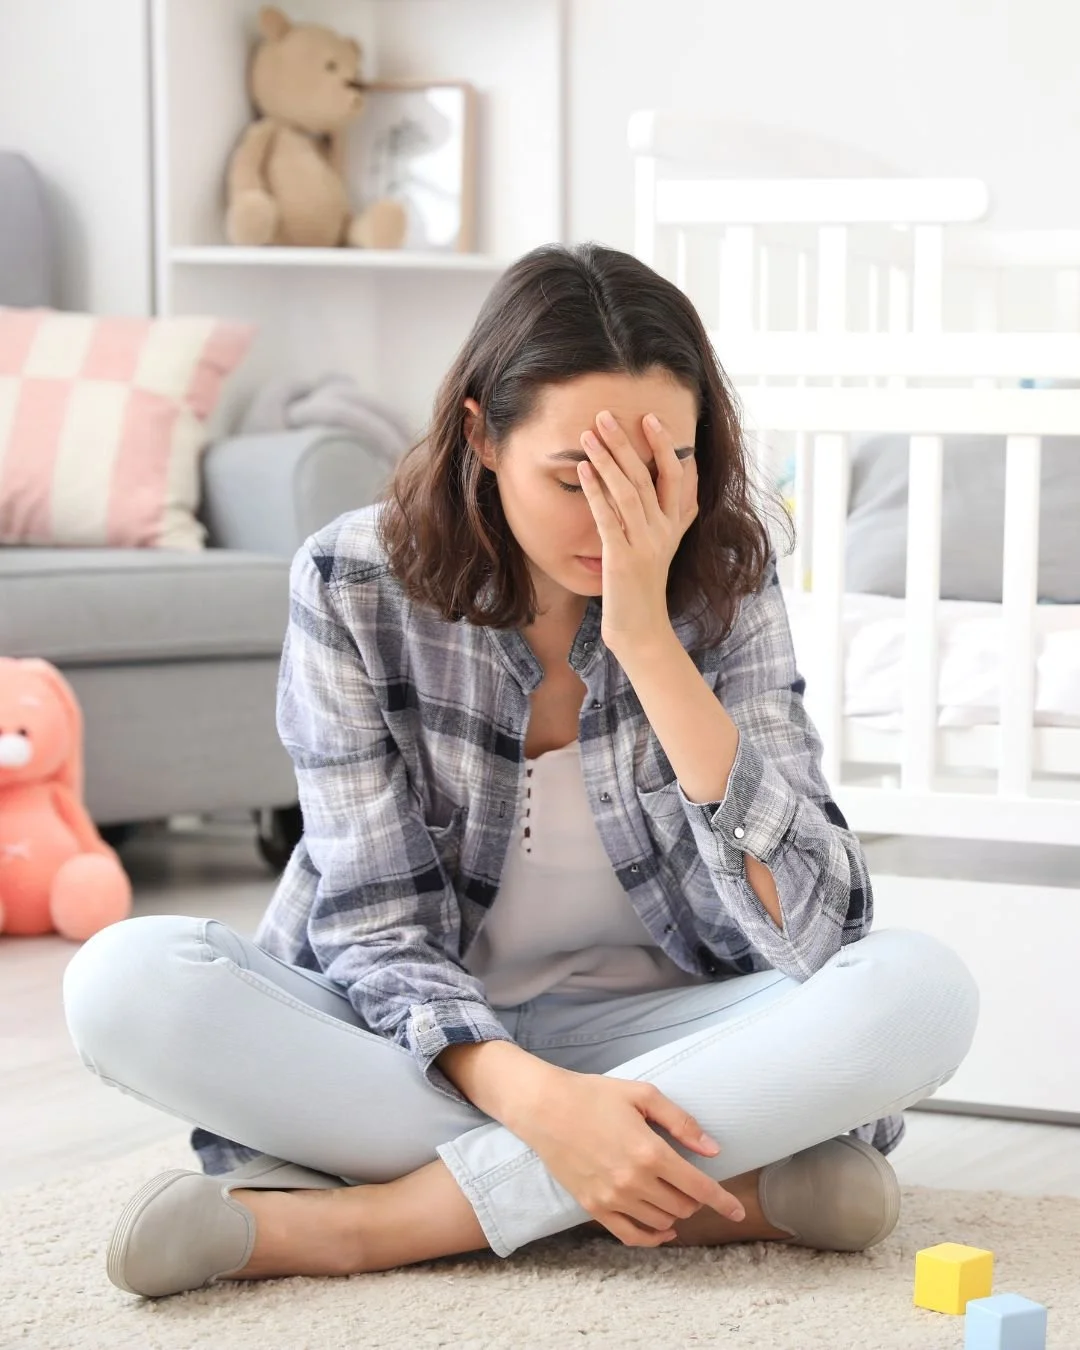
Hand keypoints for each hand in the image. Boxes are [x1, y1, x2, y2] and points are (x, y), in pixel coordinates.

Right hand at [509, 1063, 744, 1246]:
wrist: (545, 1108)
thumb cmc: (594, 1095)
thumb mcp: (643, 1095)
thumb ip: (681, 1123)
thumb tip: (713, 1150)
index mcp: (650, 1151)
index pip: (699, 1187)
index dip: (723, 1202)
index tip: (738, 1212)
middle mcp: (634, 1180)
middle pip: (682, 1206)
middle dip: (695, 1199)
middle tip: (690, 1181)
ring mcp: (612, 1198)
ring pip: (661, 1222)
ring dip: (675, 1213)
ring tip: (672, 1194)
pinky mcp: (593, 1207)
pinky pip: (631, 1236)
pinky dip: (652, 1238)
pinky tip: (662, 1230)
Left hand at [577, 410, 698, 656]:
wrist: (641, 630)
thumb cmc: (644, 586)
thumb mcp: (664, 547)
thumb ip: (672, 515)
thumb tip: (682, 481)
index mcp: (674, 525)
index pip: (676, 476)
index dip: (665, 445)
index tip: (650, 418)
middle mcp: (664, 531)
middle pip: (648, 477)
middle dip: (626, 443)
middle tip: (605, 416)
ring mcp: (645, 545)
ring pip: (628, 492)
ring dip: (607, 460)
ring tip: (588, 436)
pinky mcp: (623, 559)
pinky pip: (608, 517)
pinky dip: (595, 491)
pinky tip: (583, 469)